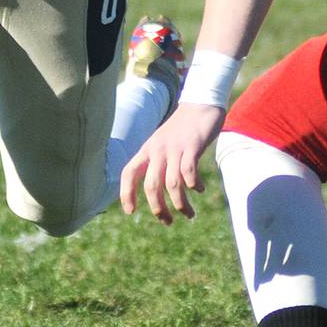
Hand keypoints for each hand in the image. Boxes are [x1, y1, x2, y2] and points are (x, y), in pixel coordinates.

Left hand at [120, 103, 223, 223]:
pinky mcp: (192, 146)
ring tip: (189, 214)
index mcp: (147, 150)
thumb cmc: (182, 128)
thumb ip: (158, 162)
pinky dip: (193, 186)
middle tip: (167, 222)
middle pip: (151, 185)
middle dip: (158, 208)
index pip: (128, 173)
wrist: (201, 104)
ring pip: (171, 184)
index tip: (130, 212)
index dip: (126, 193)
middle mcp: (158, 150)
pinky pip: (189, 172)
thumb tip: (157, 190)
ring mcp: (174, 148)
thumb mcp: (163, 143)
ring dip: (180, 204)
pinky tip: (199, 189)